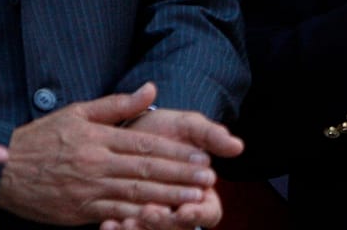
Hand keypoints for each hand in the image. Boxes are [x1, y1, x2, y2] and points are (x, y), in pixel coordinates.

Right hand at [0, 82, 227, 227]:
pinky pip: (115, 213)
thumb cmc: (44, 137)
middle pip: (146, 170)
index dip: (177, 152)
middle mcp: (96, 164)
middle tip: (209, 179)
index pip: (146, 145)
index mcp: (99, 138)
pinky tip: (161, 216)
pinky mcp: (79, 210)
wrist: (2, 170)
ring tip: (195, 198)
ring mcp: (88, 189)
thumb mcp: (79, 111)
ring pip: (135, 193)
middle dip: (181, 176)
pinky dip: (139, 216)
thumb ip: (118, 104)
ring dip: (168, 197)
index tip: (202, 156)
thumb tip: (152, 89)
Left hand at [100, 107, 244, 229]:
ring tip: (124, 223)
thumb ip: (212, 136)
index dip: (198, 215)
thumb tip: (238, 146)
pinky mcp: (129, 217)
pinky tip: (108, 225)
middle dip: (163, 224)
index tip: (187, 210)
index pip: (208, 214)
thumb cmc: (167, 130)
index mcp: (201, 193)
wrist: (131, 129)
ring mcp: (154, 217)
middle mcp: (178, 210)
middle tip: (149, 213)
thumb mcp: (190, 127)